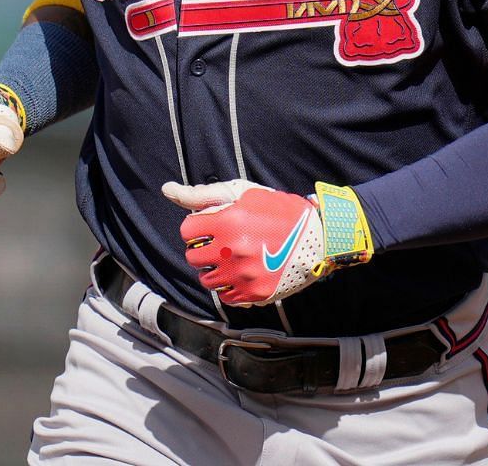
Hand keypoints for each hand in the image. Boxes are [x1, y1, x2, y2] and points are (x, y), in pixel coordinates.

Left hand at [164, 179, 367, 306]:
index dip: (198, 227)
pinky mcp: (257, 294)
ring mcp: (245, 276)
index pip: (187, 231)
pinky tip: (242, 274)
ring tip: (232, 259)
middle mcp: (233, 252)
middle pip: (193, 257)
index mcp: (228, 223)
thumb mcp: (242, 193)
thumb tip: (167, 190)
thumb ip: (201, 195)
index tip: (212, 226)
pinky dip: (229, 287)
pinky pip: (226, 297)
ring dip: (214, 269)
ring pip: (207, 280)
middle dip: (203, 249)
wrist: (320, 237)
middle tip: (222, 243)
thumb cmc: (278, 210)